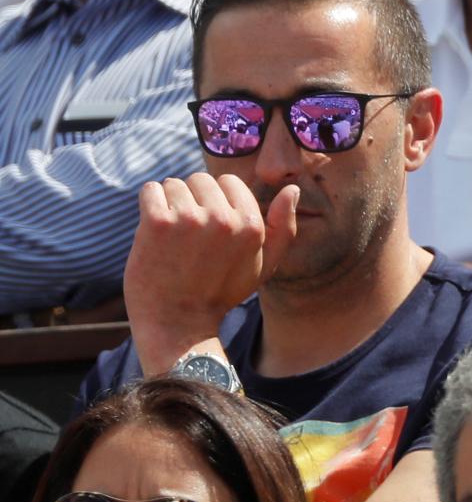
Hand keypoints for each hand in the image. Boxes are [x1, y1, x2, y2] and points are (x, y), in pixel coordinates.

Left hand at [123, 173, 297, 374]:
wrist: (177, 322)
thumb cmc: (221, 292)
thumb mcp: (264, 265)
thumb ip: (284, 228)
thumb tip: (293, 188)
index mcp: (251, 225)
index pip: (230, 182)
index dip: (216, 202)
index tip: (209, 229)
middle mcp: (223, 219)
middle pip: (200, 180)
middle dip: (192, 200)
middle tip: (189, 235)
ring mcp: (189, 219)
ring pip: (174, 184)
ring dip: (169, 204)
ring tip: (172, 236)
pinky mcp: (157, 222)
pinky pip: (150, 190)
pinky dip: (149, 205)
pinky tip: (154, 231)